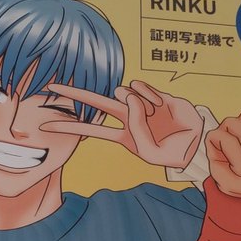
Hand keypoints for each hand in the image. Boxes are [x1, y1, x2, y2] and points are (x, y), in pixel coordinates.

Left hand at [40, 80, 204, 168]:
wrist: (195, 143)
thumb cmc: (171, 153)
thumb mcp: (148, 151)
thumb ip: (136, 124)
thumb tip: (126, 92)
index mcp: (122, 135)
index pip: (89, 129)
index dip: (68, 126)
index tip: (45, 124)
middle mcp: (126, 117)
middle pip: (94, 102)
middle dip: (73, 95)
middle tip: (50, 86)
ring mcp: (138, 104)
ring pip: (123, 92)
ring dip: (137, 103)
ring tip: (154, 114)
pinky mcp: (153, 93)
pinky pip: (140, 87)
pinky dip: (149, 96)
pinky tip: (159, 105)